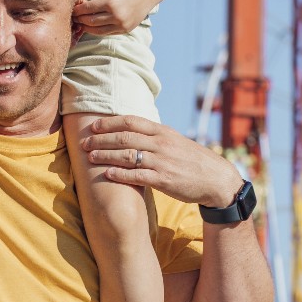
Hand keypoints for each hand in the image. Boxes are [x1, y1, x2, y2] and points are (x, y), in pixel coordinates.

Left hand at [72, 0, 155, 35]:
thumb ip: (97, 1)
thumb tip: (83, 9)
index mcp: (110, 3)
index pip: (88, 9)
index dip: (78, 11)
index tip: (73, 11)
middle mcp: (116, 15)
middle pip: (91, 21)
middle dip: (80, 20)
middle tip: (74, 18)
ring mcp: (121, 24)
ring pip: (98, 30)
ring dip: (87, 28)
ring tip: (81, 24)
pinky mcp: (125, 29)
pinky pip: (107, 32)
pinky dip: (98, 30)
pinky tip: (93, 27)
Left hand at [82, 115, 243, 206]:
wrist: (216, 179)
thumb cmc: (193, 160)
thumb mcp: (175, 141)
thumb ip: (155, 136)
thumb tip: (133, 131)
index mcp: (163, 131)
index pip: (131, 121)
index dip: (110, 122)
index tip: (94, 125)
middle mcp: (161, 144)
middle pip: (125, 137)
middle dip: (101, 139)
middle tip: (84, 142)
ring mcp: (162, 162)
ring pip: (127, 155)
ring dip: (106, 155)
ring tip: (90, 157)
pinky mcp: (164, 180)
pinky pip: (137, 175)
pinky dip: (120, 174)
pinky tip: (107, 173)